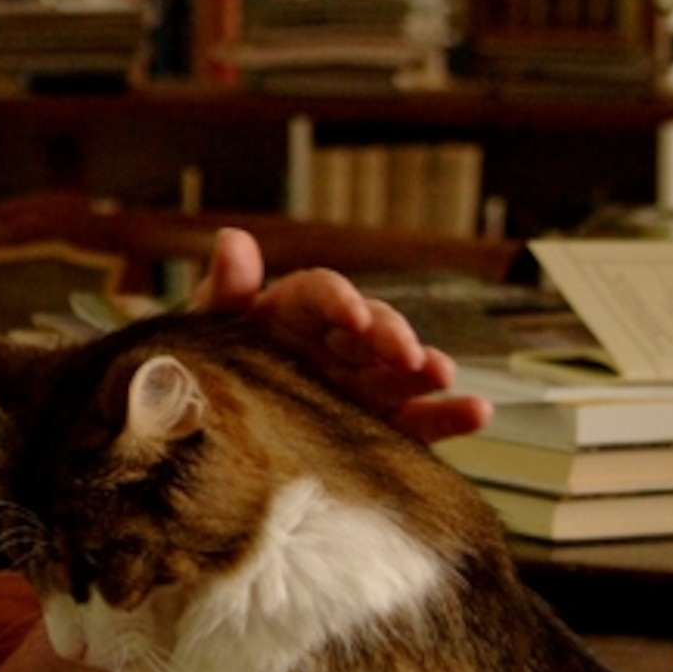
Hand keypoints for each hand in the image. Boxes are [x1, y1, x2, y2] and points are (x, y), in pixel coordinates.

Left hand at [189, 227, 489, 444]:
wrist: (196, 433)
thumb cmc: (201, 371)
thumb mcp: (204, 330)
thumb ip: (224, 289)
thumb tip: (233, 238)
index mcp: (288, 311)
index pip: (319, 294)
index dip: (338, 300)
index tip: (351, 315)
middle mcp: (329, 344)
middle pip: (369, 329)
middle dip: (390, 335)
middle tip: (406, 353)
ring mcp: (355, 385)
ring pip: (397, 370)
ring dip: (426, 368)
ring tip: (442, 374)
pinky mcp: (374, 428)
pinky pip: (414, 423)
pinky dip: (447, 417)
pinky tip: (476, 411)